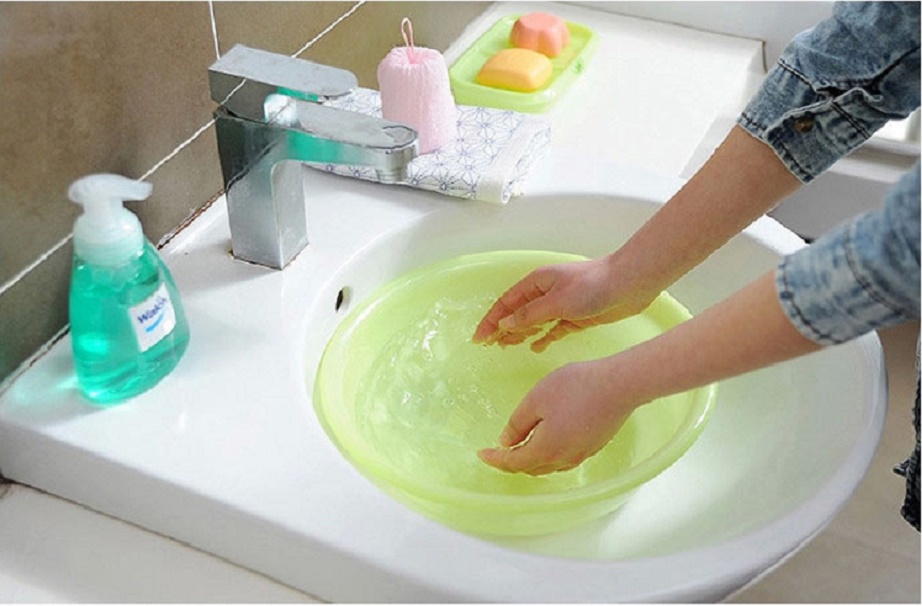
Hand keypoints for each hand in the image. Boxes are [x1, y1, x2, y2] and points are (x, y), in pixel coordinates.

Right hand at [471, 257, 654, 351]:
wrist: (629, 284)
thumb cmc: (592, 286)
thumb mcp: (556, 302)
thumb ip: (530, 315)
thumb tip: (505, 324)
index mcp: (536, 283)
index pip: (506, 303)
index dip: (491, 321)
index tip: (480, 339)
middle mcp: (545, 293)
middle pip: (517, 312)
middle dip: (502, 328)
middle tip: (490, 347)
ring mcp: (561, 305)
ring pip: (533, 322)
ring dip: (520, 333)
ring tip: (506, 347)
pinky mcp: (576, 316)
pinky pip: (553, 329)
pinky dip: (543, 338)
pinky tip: (535, 347)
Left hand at [478, 359, 639, 473]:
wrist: (619, 385)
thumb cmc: (575, 387)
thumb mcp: (536, 399)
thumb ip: (517, 424)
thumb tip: (506, 442)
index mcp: (545, 450)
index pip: (513, 463)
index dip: (495, 460)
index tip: (482, 454)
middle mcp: (564, 459)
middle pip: (531, 468)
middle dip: (512, 462)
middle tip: (499, 450)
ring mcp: (581, 454)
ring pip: (549, 465)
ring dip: (532, 459)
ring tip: (521, 446)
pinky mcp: (594, 446)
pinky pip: (564, 458)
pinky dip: (549, 454)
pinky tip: (549, 440)